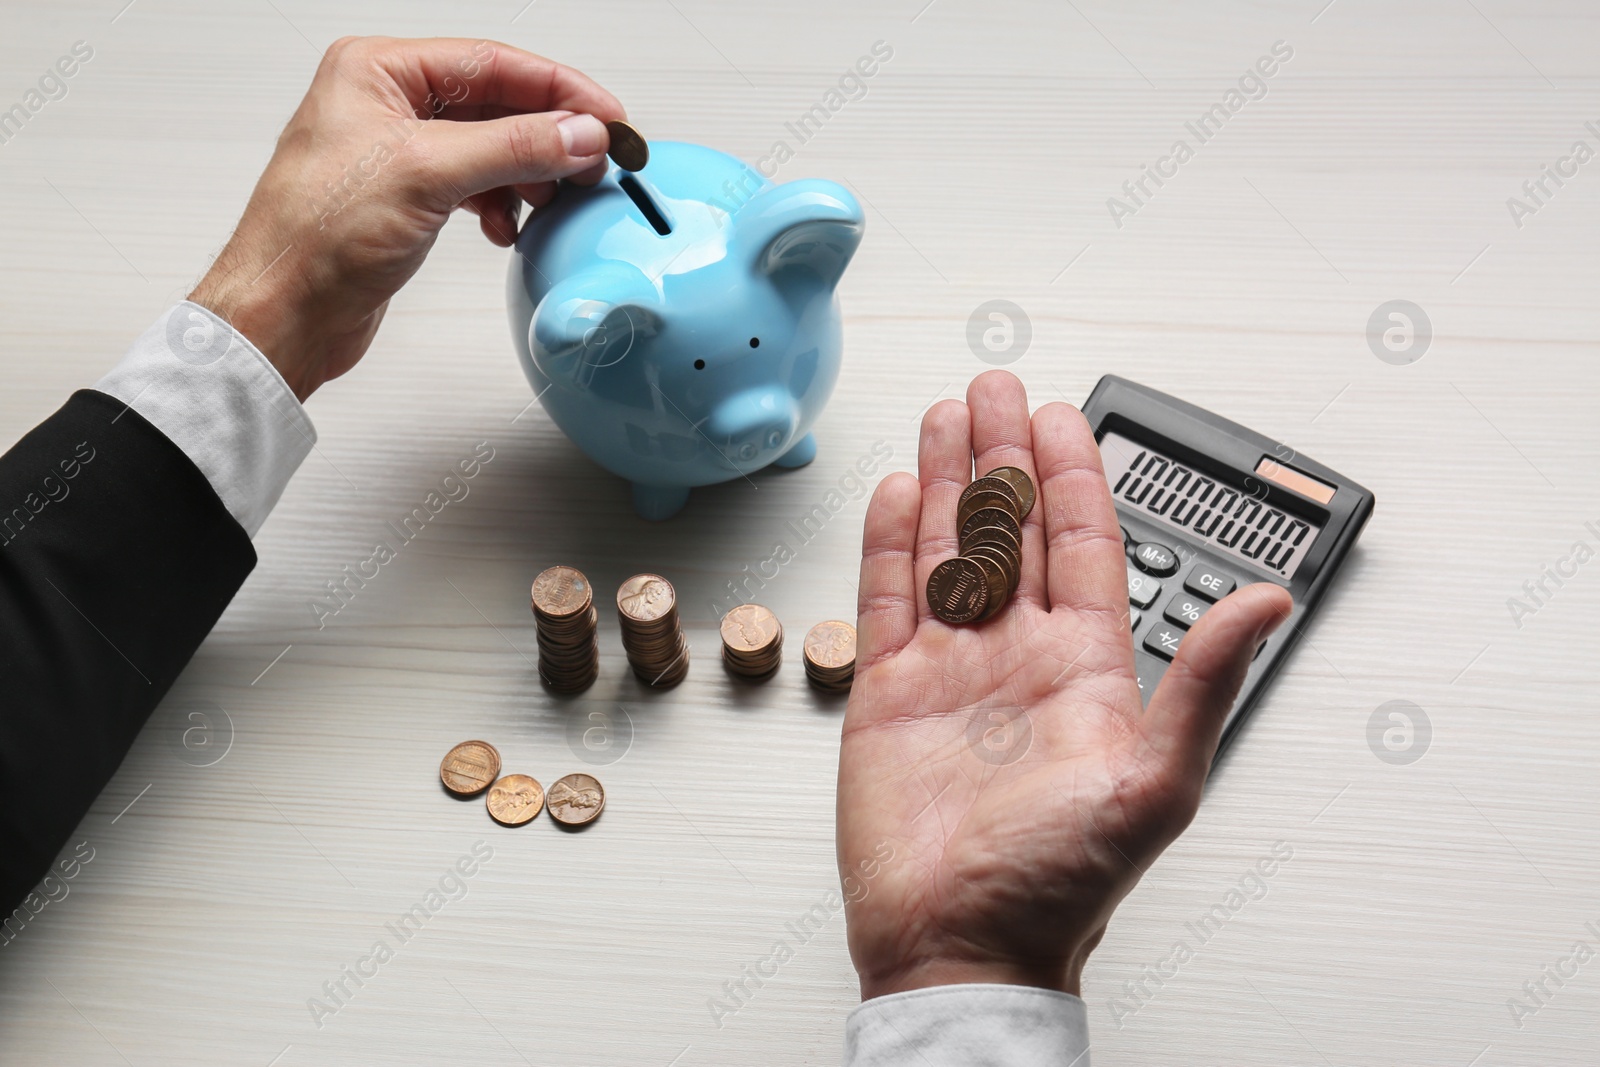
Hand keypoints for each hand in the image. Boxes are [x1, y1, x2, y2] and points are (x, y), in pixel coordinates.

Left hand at [187, 36, 624, 400]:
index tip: (607, 115)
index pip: (491, 62)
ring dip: (527, 173)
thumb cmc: (314, 240)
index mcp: (377, 71)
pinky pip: (474, 184)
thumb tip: (578, 132)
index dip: (559, 88)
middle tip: (594, 160)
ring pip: (490, 146)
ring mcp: (396, 152)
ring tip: (553, 198)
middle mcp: (385, 103)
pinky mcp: (405, 197)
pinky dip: (501, 203)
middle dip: (548, 135)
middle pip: (495, 102)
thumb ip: (512, 147)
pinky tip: (508, 226)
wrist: (284, 313)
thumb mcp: (426, 175)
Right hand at [837, 370, 1292, 999]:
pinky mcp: (887, 693)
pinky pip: (887, 598)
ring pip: (948, 550)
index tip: (1061, 417)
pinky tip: (896, 493)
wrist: (961, 946)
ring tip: (946, 419)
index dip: (1071, 475)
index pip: (1083, 544)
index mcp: (1085, 668)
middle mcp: (1017, 656)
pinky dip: (888, 542)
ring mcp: (949, 670)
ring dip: (947, 482)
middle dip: (1003, 457)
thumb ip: (1204, 683)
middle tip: (995, 392)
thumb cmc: (1059, 887)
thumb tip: (1270, 603)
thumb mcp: (1153, 782)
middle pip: (1011, 531)